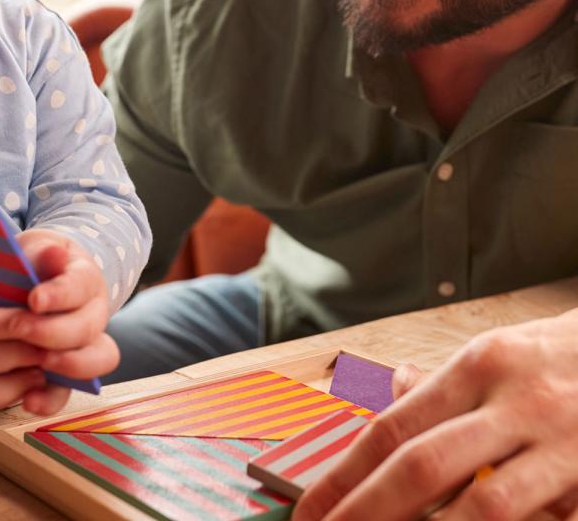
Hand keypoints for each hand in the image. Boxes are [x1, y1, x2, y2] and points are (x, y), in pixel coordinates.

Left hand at [15, 228, 119, 415]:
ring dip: (68, 364)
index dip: (59, 295)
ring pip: (96, 361)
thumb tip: (54, 252)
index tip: (34, 299)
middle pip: (88, 327)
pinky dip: (52, 399)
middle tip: (20, 329)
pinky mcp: (66, 372)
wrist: (31, 282)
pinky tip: (29, 400)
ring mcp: (85, 344)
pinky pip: (69, 391)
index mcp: (86, 278)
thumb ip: (41, 252)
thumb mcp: (35, 249)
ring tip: (39, 362)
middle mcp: (94, 313)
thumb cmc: (32, 264)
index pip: (80, 286)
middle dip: (54, 332)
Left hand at [294, 311, 577, 520]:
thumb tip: (391, 387)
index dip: (345, 474)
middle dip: (369, 511)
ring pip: (488, 507)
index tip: (309, 513)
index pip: (394, 427)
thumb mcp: (499, 355)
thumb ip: (444, 383)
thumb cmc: (561, 361)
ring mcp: (564, 445)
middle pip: (425, 465)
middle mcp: (514, 401)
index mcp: (477, 367)